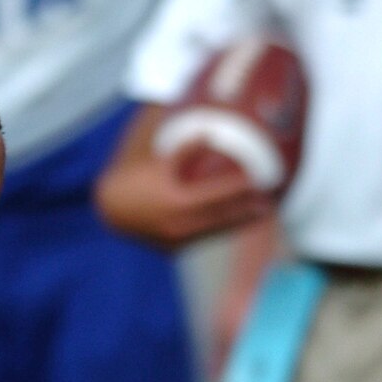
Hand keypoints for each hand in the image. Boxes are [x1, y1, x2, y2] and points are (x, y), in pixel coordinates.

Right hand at [96, 146, 275, 251]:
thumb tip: (212, 132)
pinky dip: (218, 229)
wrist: (112, 210)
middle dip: (247, 210)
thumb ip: (187, 149)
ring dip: (237, 223)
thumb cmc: (135, 180)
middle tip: (270, 201)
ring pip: (213, 231)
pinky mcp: (172, 249)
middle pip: (222, 218)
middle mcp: (180, 225)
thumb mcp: (160, 162)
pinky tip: (231, 223)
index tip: (260, 179)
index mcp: (178, 203)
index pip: (219, 195)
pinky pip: (201, 238)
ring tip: (258, 213)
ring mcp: (176, 240)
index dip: (241, 188)